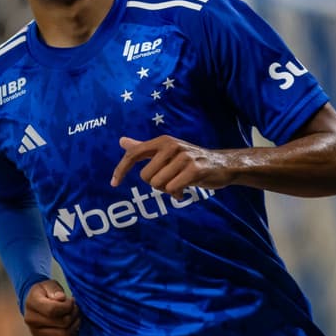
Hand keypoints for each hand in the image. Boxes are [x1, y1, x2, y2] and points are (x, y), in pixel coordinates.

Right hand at [23, 279, 80, 335]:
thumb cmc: (44, 292)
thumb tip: (61, 298)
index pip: (53, 310)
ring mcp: (34, 333)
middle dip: (74, 314)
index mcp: (32, 303)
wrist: (33, 303)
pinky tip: (71, 325)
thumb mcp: (48, 284)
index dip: (67, 306)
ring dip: (75, 325)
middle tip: (76, 308)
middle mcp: (31, 320)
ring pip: (64, 334)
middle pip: (62, 323)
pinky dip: (72, 335)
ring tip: (75, 316)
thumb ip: (55, 289)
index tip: (72, 301)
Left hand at [110, 135, 233, 198]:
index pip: (134, 154)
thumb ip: (143, 147)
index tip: (113, 183)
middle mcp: (171, 145)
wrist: (222, 165)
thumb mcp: (166, 151)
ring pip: (158, 184)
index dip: (121, 169)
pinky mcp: (194, 170)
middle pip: (146, 177)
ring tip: (180, 184)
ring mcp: (184, 157)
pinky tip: (185, 190)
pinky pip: (173, 189)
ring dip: (168, 190)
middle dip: (156, 184)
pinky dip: (177, 194)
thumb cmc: (190, 160)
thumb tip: (121, 141)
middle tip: (170, 180)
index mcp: (162, 141)